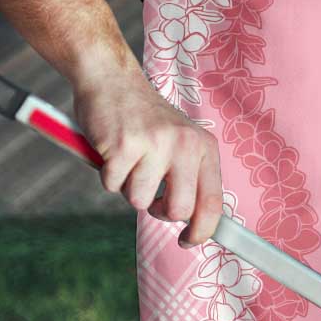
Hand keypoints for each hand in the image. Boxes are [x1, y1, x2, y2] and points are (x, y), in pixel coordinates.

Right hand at [73, 71, 222, 247]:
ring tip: (129, 159)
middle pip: (179, 210)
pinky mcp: (123, 145)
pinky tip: (112, 150)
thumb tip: (196, 223)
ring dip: (128, 187)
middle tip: (150, 195)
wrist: (112, 80)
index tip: (189, 241)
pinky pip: (112, 186)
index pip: (213, 201)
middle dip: (159, 212)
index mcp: (204, 147)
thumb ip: (189, 176)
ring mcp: (155, 144)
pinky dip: (107, 175)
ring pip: (139, 201)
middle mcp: (185, 145)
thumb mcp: (180, 142)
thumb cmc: (145, 120)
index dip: (202, 231)